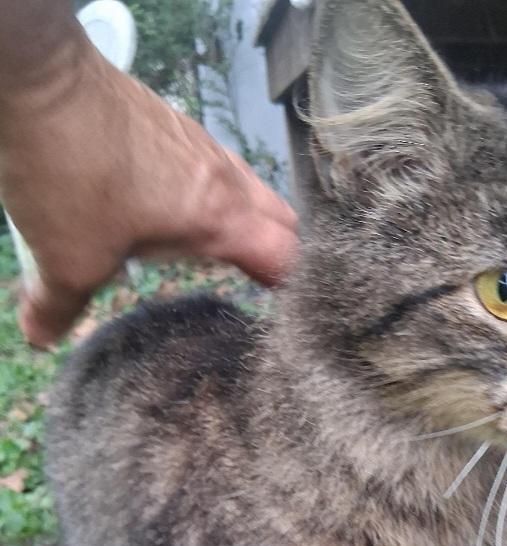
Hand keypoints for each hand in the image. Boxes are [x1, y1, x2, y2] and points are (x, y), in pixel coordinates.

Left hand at [0, 30, 297, 346]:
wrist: (40, 76)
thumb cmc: (73, 177)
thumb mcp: (67, 261)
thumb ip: (62, 308)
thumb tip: (45, 336)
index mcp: (220, 218)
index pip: (288, 257)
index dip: (295, 290)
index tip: (282, 315)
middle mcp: (224, 179)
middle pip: (280, 220)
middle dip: (276, 253)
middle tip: (253, 285)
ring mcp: (200, 145)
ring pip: (248, 189)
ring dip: (244, 219)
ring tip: (212, 250)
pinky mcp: (173, 124)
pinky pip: (215, 167)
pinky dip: (212, 192)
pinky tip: (170, 206)